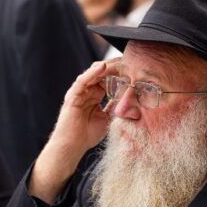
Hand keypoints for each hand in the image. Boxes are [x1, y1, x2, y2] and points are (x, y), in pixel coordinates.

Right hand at [30, 60, 117, 202]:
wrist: (72, 146)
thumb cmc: (86, 136)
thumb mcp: (107, 119)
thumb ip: (115, 109)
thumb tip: (128, 103)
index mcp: (94, 96)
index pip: (108, 79)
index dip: (120, 74)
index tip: (134, 70)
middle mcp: (87, 91)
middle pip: (101, 73)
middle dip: (115, 67)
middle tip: (129, 60)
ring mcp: (79, 92)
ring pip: (93, 74)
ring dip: (106, 66)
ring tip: (119, 60)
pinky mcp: (73, 95)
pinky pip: (83, 80)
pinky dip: (92, 73)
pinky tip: (103, 67)